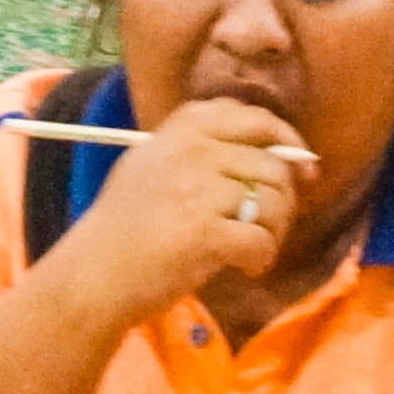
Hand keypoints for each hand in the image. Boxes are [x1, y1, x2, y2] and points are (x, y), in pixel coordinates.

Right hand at [53, 100, 306, 316]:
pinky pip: (261, 240)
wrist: (93, 273)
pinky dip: (261, 259)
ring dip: (275, 233)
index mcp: (183, 129)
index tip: (299, 170)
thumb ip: (202, 149)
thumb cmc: (122, 225)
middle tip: (271, 227)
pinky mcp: (207, 233)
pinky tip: (246, 269)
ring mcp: (201, 190)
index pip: (256, 119)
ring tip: (255, 252)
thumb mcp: (152, 164)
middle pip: (274, 166)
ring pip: (273, 203)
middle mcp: (194, 151)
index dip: (287, 142)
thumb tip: (271, 154)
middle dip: (285, 201)